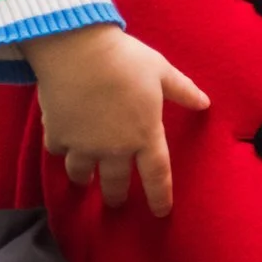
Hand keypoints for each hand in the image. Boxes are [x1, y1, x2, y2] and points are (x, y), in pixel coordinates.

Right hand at [20, 24, 208, 215]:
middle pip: (116, 183)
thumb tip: (205, 103)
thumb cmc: (125, 59)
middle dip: (116, 196)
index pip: (157, 175)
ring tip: (84, 182)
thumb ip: (183, 91)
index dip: (160, 196)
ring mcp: (83, 144)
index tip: (160, 212)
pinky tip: (61, 147)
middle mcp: (115, 148)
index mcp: (145, 135)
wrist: (76, 49)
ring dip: (84, 180)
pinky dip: (60, 150)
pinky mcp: (57, 134)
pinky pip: (57, 151)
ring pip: (82, 174)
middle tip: (116, 203)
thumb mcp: (161, 71)